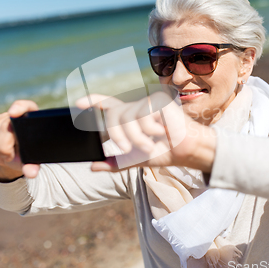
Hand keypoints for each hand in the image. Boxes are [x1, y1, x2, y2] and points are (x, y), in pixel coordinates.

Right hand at [0, 100, 40, 180]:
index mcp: (32, 120)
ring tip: (5, 154)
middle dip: (4, 146)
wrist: (14, 156)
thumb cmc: (26, 156)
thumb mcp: (31, 161)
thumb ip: (32, 166)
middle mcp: (17, 115)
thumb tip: (31, 173)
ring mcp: (3, 117)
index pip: (26, 106)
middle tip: (10, 156)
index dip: (19, 108)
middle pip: (3, 126)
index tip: (13, 114)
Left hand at [75, 92, 216, 172]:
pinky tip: (161, 133)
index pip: (111, 105)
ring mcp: (149, 101)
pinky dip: (149, 131)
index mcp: (134, 116)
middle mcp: (140, 106)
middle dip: (117, 135)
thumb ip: (116, 162)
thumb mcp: (137, 159)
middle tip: (128, 149)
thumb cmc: (166, 152)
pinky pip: (142, 116)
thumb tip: (93, 166)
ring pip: (128, 117)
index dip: (94, 101)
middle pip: (115, 114)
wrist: (189, 150)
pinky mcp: (158, 101)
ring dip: (137, 137)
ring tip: (151, 144)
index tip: (78, 103)